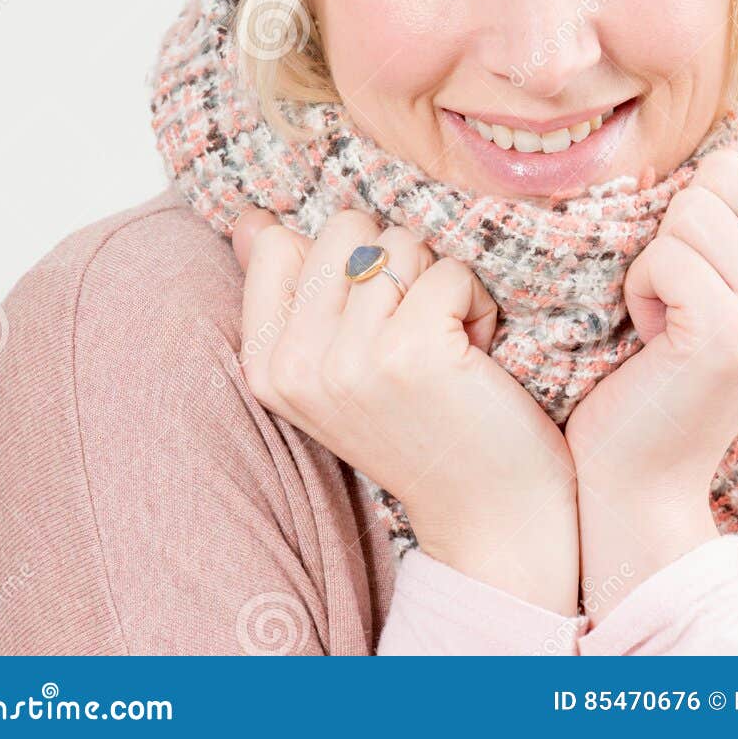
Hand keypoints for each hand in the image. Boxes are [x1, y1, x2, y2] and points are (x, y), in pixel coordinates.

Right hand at [233, 204, 579, 613]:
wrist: (487, 518)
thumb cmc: (417, 427)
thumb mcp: (331, 369)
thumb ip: (290, 294)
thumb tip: (250, 220)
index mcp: (266, 365)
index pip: (278, 243)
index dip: (342, 261)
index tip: (365, 318)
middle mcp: (298, 363)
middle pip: (345, 226)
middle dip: (395, 262)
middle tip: (412, 329)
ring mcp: (352, 358)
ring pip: (402, 243)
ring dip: (439, 285)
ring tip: (444, 348)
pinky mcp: (413, 351)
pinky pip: (450, 270)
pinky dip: (476, 303)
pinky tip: (472, 357)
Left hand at [564, 137, 737, 623]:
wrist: (647, 468)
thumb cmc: (674, 358)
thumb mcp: (735, 277)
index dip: (713, 193)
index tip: (713, 261)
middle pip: (725, 172)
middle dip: (681, 222)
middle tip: (686, 290)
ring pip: (690, 211)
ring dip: (656, 258)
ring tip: (672, 315)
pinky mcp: (730, 335)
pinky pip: (661, 255)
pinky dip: (639, 288)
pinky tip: (655, 336)